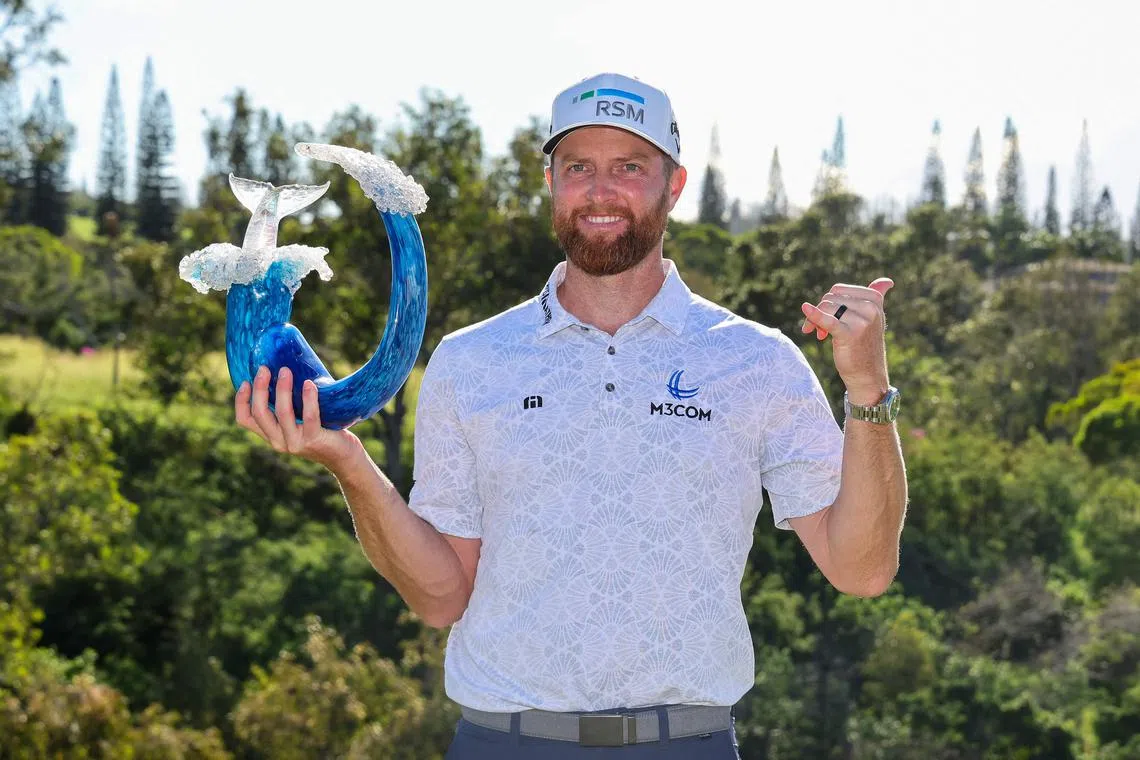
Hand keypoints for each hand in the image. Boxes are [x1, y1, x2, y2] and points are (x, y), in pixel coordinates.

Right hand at [235, 365, 360, 469]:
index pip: (245, 419)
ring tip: (286, 370)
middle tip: (265, 368)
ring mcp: (295, 443)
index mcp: (271, 435)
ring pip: (282, 413)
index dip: (241, 400)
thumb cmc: (322, 432)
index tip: (245, 381)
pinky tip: (309, 384)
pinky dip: (308, 398)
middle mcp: (278, 441)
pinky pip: (309, 416)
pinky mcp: (314, 439)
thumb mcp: (298, 422)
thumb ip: (288, 407)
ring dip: (282, 389)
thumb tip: (283, 371)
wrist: (344, 456)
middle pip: (259, 413)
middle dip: (260, 388)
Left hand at [800, 278, 893, 402]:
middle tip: (819, 330)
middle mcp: (871, 308)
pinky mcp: (850, 334)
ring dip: (815, 321)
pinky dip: (814, 315)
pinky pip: (828, 320)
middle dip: (820, 312)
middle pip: (829, 298)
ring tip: (819, 335)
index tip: (827, 317)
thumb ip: (877, 297)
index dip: (827, 302)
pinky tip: (805, 309)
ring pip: (825, 308)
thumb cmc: (865, 344)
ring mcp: (862, 320)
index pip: (838, 290)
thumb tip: (888, 281)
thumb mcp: (873, 318)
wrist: (867, 374)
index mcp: (874, 299)